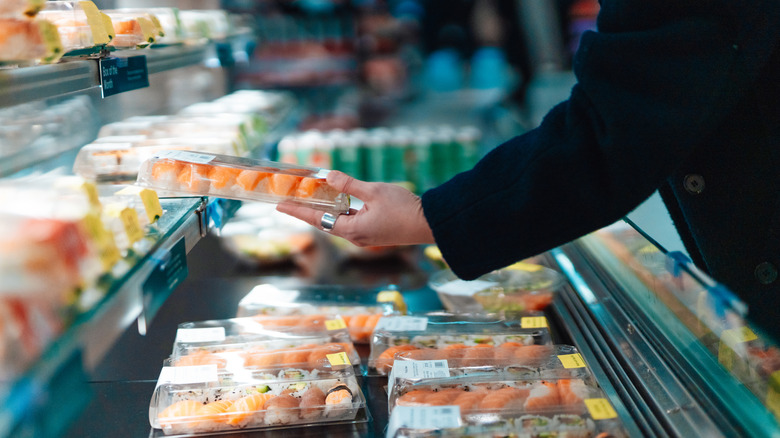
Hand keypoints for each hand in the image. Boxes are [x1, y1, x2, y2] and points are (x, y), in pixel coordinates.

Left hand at [276, 171, 434, 246]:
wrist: (430, 223)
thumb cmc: (404, 208)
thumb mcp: (374, 191)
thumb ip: (349, 184)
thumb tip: (328, 175)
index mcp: (352, 229)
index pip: (317, 219)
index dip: (297, 210)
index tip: (279, 205)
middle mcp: (355, 237)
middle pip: (324, 222)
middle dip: (307, 210)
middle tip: (290, 200)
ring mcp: (365, 237)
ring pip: (338, 222)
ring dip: (324, 211)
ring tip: (311, 199)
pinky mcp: (374, 233)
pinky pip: (350, 223)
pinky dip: (340, 212)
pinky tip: (338, 203)